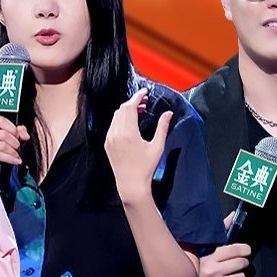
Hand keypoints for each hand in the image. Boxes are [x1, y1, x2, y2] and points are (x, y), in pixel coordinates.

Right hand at [0, 115, 29, 164]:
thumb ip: (11, 131)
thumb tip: (24, 134)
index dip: (12, 128)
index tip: (18, 135)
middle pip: (3, 133)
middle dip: (14, 142)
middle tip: (17, 148)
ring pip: (1, 144)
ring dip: (13, 151)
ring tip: (16, 155)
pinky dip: (10, 158)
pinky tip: (15, 160)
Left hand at [104, 88, 171, 202]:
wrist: (130, 184)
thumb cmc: (146, 167)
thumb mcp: (157, 146)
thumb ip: (162, 127)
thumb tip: (168, 113)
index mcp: (128, 133)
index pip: (130, 107)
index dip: (137, 97)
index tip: (145, 92)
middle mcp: (115, 133)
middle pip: (122, 109)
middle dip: (133, 102)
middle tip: (145, 100)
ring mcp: (109, 138)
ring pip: (116, 117)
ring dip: (127, 110)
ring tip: (140, 110)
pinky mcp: (107, 144)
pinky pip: (113, 125)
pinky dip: (121, 119)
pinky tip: (131, 122)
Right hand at [195, 215, 250, 276]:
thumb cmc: (192, 267)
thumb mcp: (201, 248)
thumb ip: (219, 231)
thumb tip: (233, 215)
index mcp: (208, 257)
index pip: (235, 250)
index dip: (244, 249)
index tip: (245, 250)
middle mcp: (214, 271)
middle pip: (241, 263)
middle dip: (240, 262)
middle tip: (235, 263)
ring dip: (236, 275)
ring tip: (227, 275)